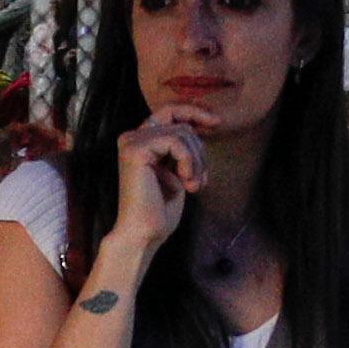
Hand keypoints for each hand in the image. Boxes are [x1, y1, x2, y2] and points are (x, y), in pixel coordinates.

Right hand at [105, 110, 204, 264]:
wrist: (143, 235)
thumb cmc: (159, 213)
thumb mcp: (177, 174)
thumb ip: (183, 151)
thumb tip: (202, 127)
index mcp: (140, 142)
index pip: (169, 112)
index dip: (194, 112)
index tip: (217, 122)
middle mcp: (131, 137)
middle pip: (179, 121)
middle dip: (200, 148)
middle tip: (203, 179)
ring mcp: (131, 142)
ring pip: (181, 132)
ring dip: (196, 161)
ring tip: (194, 186)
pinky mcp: (135, 150)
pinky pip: (175, 142)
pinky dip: (188, 162)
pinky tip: (186, 183)